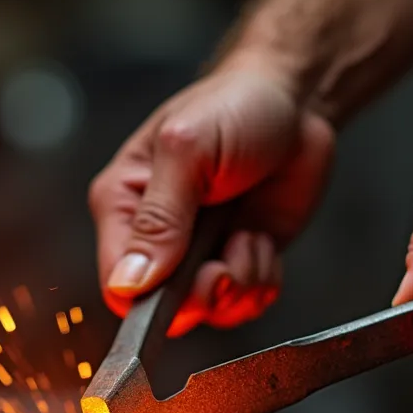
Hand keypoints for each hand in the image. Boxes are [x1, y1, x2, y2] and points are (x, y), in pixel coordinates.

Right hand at [89, 63, 334, 334]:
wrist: (294, 102)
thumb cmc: (232, 107)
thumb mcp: (188, 150)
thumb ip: (159, 218)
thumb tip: (129, 282)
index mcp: (123, 206)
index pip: (117, 283)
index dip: (149, 300)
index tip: (186, 280)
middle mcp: (157, 238)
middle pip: (165, 309)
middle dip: (206, 293)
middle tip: (226, 262)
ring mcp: (200, 254)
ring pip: (211, 310)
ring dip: (241, 281)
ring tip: (248, 234)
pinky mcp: (239, 261)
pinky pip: (246, 303)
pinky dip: (262, 279)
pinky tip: (261, 238)